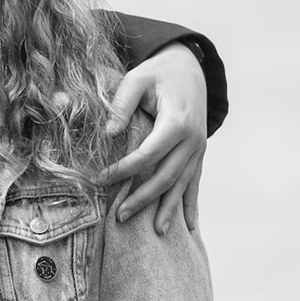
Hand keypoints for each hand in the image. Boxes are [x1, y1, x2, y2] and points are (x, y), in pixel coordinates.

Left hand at [102, 43, 207, 233]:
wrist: (190, 68)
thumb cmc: (157, 73)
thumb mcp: (136, 79)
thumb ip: (122, 104)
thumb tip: (109, 134)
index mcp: (177, 122)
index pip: (147, 155)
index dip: (123, 170)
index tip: (100, 179)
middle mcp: (193, 140)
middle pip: (166, 176)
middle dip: (143, 198)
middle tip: (120, 217)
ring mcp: (199, 149)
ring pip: (182, 185)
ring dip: (168, 209)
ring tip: (156, 232)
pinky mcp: (199, 153)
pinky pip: (195, 182)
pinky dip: (190, 204)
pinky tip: (189, 227)